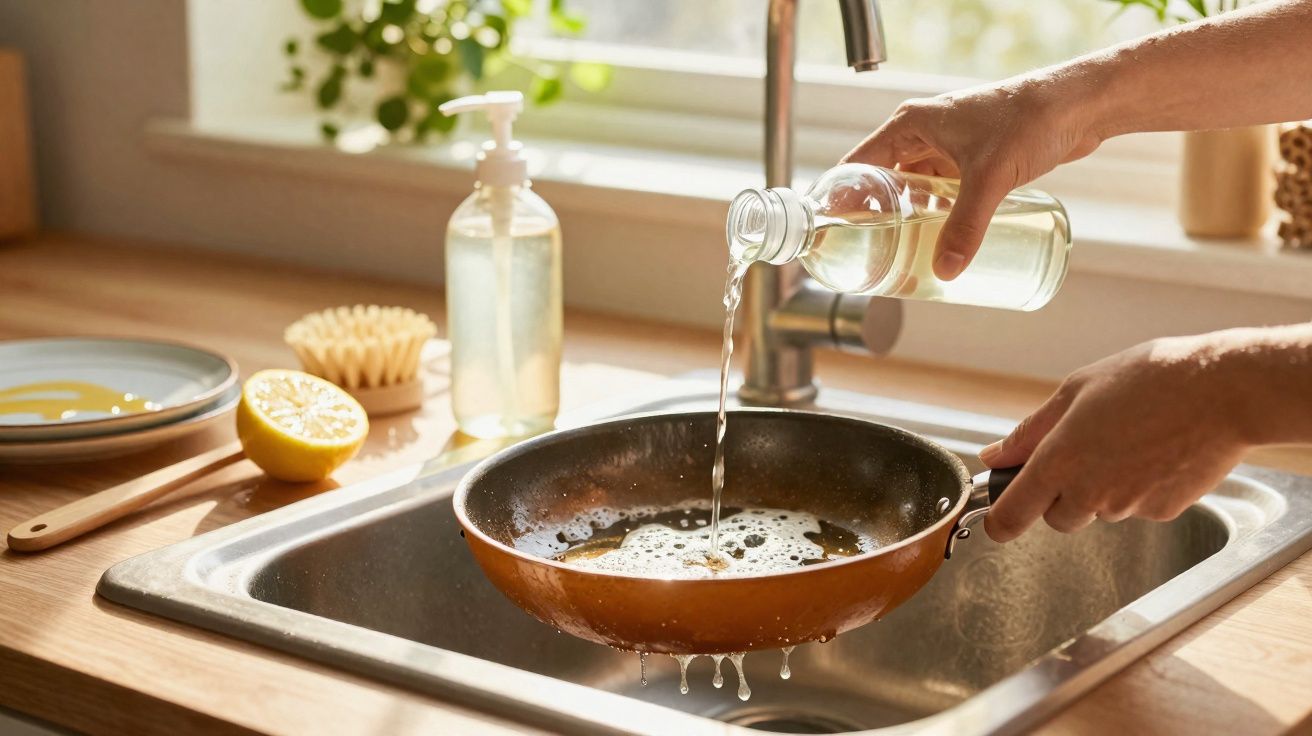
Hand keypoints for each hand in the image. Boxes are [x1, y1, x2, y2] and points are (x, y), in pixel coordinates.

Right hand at [841, 77, 1102, 279]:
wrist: (1078, 107)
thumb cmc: (1030, 120)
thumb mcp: (990, 179)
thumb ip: (966, 227)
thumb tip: (945, 271)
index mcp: (910, 125)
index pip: (858, 163)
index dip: (841, 197)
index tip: (832, 230)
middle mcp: (922, 135)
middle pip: (882, 182)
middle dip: (874, 217)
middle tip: (865, 254)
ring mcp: (947, 149)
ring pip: (913, 191)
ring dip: (905, 220)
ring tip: (895, 256)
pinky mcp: (970, 162)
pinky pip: (940, 194)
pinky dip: (934, 216)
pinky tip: (934, 242)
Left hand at [978, 335, 1251, 541]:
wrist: (1224, 391)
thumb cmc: (1149, 379)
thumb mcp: (1076, 391)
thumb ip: (1029, 433)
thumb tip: (994, 457)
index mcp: (1059, 462)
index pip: (1011, 516)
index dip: (998, 521)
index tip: (995, 517)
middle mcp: (1090, 493)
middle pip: (1057, 517)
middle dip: (1059, 494)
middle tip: (1082, 450)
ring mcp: (1129, 507)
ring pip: (1099, 510)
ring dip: (1101, 487)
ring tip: (1128, 439)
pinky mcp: (1163, 512)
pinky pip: (1137, 507)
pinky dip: (1139, 487)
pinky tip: (1157, 451)